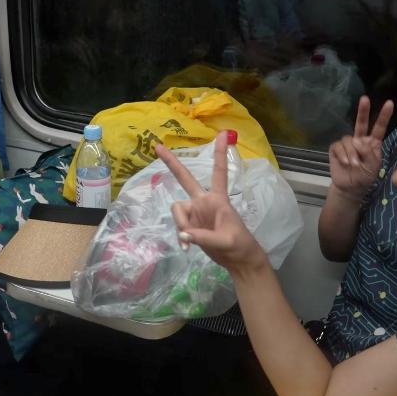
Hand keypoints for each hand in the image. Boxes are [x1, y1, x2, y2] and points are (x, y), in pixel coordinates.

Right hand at [155, 134, 269, 275]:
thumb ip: (203, 237)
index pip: (219, 172)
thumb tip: (183, 233)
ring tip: (188, 242)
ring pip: (177, 209)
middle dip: (172, 163)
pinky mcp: (190, 225)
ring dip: (180, 224)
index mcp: (218, 199)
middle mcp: (203, 201)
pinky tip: (186, 247)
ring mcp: (195, 213)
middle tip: (158, 146)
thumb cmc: (238, 245)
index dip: (220, 154)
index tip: (221, 134)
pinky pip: (178, 225)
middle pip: (185, 178)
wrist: (237, 260)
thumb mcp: (225, 240)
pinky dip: (180, 236)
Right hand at [328, 96, 393, 200]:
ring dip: (351, 152)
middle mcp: (360, 140)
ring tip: (354, 164)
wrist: (351, 187)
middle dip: (363, 111)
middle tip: (365, 99)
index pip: (379, 127)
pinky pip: (338, 146)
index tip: (389, 103)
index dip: (384, 116)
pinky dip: (342, 154)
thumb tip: (358, 142)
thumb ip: (369, 152)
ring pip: (348, 139)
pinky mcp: (336, 149)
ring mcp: (348, 144)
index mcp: (372, 143)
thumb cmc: (365, 177)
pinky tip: (345, 162)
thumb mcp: (373, 166)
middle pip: (361, 123)